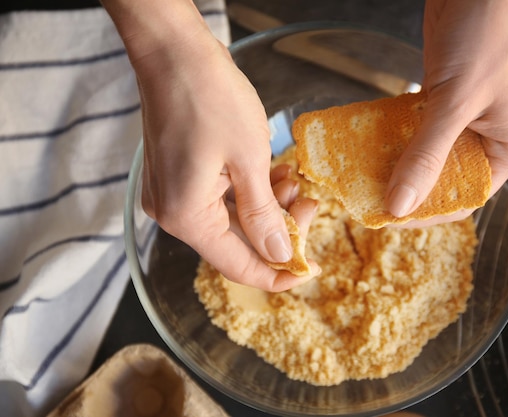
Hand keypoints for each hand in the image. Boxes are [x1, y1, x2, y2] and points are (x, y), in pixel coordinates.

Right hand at [103, 0, 318, 289]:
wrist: (173, 52)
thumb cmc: (210, 98)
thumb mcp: (249, 160)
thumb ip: (263, 216)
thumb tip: (277, 255)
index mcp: (187, 216)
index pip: (238, 265)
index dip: (276, 274)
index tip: (309, 270)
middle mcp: (172, 213)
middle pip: (234, 242)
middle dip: (277, 228)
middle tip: (310, 205)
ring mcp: (169, 194)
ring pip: (228, 219)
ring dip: (265, 207)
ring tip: (293, 181)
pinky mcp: (172, 175)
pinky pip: (216, 199)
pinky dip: (246, 192)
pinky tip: (272, 174)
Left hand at [385, 0, 507, 225]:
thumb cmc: (489, 35)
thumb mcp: (457, 102)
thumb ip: (428, 154)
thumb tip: (400, 204)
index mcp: (507, 150)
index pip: (465, 198)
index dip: (427, 212)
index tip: (388, 217)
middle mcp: (487, 139)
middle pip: (442, 178)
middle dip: (408, 188)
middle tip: (367, 195)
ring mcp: (463, 118)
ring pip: (426, 153)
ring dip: (397, 162)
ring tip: (361, 175)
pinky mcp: (442, 97)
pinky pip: (416, 127)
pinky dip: (395, 135)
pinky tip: (368, 144)